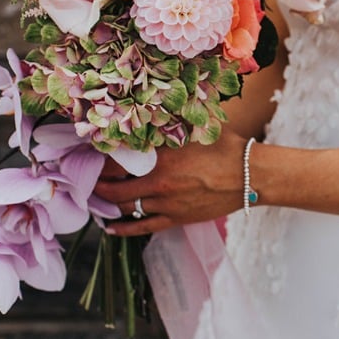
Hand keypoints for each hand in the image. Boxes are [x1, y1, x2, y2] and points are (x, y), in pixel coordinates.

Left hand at [93, 130, 248, 235]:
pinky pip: (142, 227)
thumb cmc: (227, 147)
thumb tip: (151, 110)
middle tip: (87, 179)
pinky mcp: (176, 219)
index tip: (89, 155)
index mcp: (161, 157)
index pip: (117, 161)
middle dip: (96, 185)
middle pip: (113, 189)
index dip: (99, 160)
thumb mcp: (196, 128)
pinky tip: (109, 227)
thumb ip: (170, 124)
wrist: (251, 176)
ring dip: (106, 205)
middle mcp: (159, 182)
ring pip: (125, 208)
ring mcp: (166, 204)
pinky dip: (122, 228)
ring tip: (96, 199)